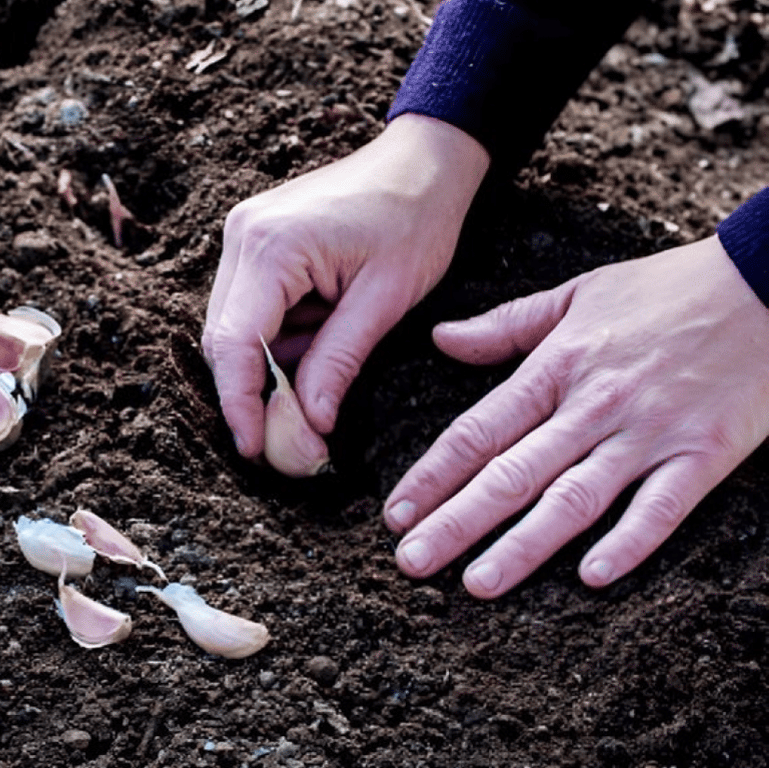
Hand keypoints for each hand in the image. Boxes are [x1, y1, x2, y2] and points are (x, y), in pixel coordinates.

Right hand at [202, 114, 488, 473]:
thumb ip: (339, 362)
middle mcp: (242, 237)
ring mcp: (244, 236)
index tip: (257, 450)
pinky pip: (252, 309)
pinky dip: (280, 338)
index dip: (240, 404)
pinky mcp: (256, 242)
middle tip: (295, 440)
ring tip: (326, 373)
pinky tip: (321, 336)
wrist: (424, 159)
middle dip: (256, 394)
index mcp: (272, 247)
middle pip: (224, 340)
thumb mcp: (386, 300)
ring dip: (273, 364)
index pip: (234, 344)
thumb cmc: (416, 218)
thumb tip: (310, 425)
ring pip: (236, 328)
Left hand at [385, 235, 768, 597]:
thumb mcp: (577, 294)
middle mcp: (594, 405)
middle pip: (511, 473)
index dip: (432, 475)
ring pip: (574, 498)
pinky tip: (590, 577)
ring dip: (523, 545)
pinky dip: (628, 542)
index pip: (477, 431)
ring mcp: (648, 433)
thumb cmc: (666, 289)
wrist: (766, 280)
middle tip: (410, 562)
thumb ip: (506, 325)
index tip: (395, 513)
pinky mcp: (703, 454)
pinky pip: (661, 507)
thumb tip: (441, 339)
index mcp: (557, 368)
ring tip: (477, 584)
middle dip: (456, 522)